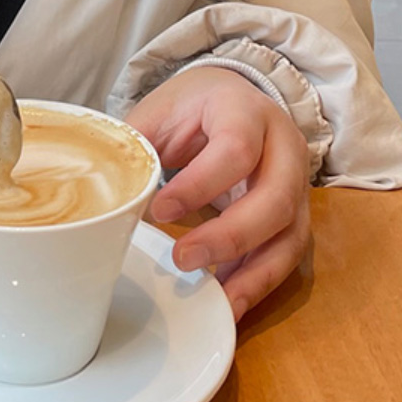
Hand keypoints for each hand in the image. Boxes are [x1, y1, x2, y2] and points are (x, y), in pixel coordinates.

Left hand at [125, 67, 311, 321]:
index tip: (160, 211)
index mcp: (246, 111)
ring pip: (290, 234)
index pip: (236, 149)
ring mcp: (296, 183)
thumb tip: (104, 195)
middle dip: (230, 237)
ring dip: (253, 274)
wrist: (230, 98)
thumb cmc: (190, 108)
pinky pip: (287, 254)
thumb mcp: (158, 112)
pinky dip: (259, 281)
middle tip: (182, 261)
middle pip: (275, 198)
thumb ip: (135, 147)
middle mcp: (284, 146)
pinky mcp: (294, 215)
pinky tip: (228, 302)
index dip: (200, 185)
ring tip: (217, 302)